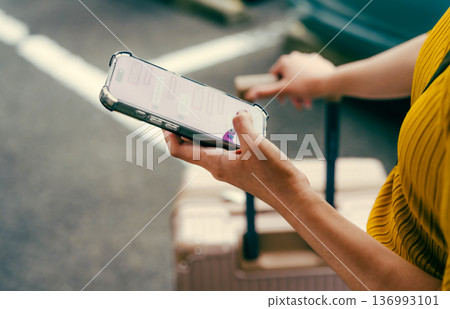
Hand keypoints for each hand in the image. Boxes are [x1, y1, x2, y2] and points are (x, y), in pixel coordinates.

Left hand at [164, 111, 311, 208]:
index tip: (165, 120)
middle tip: (188, 109)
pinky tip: (241, 123)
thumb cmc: (273, 176)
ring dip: (210, 129)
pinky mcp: (243, 164)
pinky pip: (229, 146)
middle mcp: (219, 166)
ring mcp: (231, 166)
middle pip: (193, 147)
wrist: (292, 195)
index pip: (181, 151)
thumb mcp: (256, 145)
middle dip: (188, 128)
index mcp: (216, 164)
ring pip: (212, 145)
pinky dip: (229, 133)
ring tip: (212, 111)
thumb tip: (236, 113)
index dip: (170, 136)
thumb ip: (243, 126)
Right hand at [245, 51, 335, 109]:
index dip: (276, 89)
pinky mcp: (318, 61)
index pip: (273, 76)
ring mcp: (307, 58)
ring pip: (299, 77)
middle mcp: (294, 56)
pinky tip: (314, 92)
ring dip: (300, 92)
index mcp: (284, 61)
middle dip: (291, 93)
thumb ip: (265, 91)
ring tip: (306, 103)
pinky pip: (310, 74)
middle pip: (287, 78)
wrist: (330, 82)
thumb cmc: (306, 86)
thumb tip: (250, 94)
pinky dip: (309, 84)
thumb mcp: (283, 90)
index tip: (282, 100)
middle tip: (296, 104)